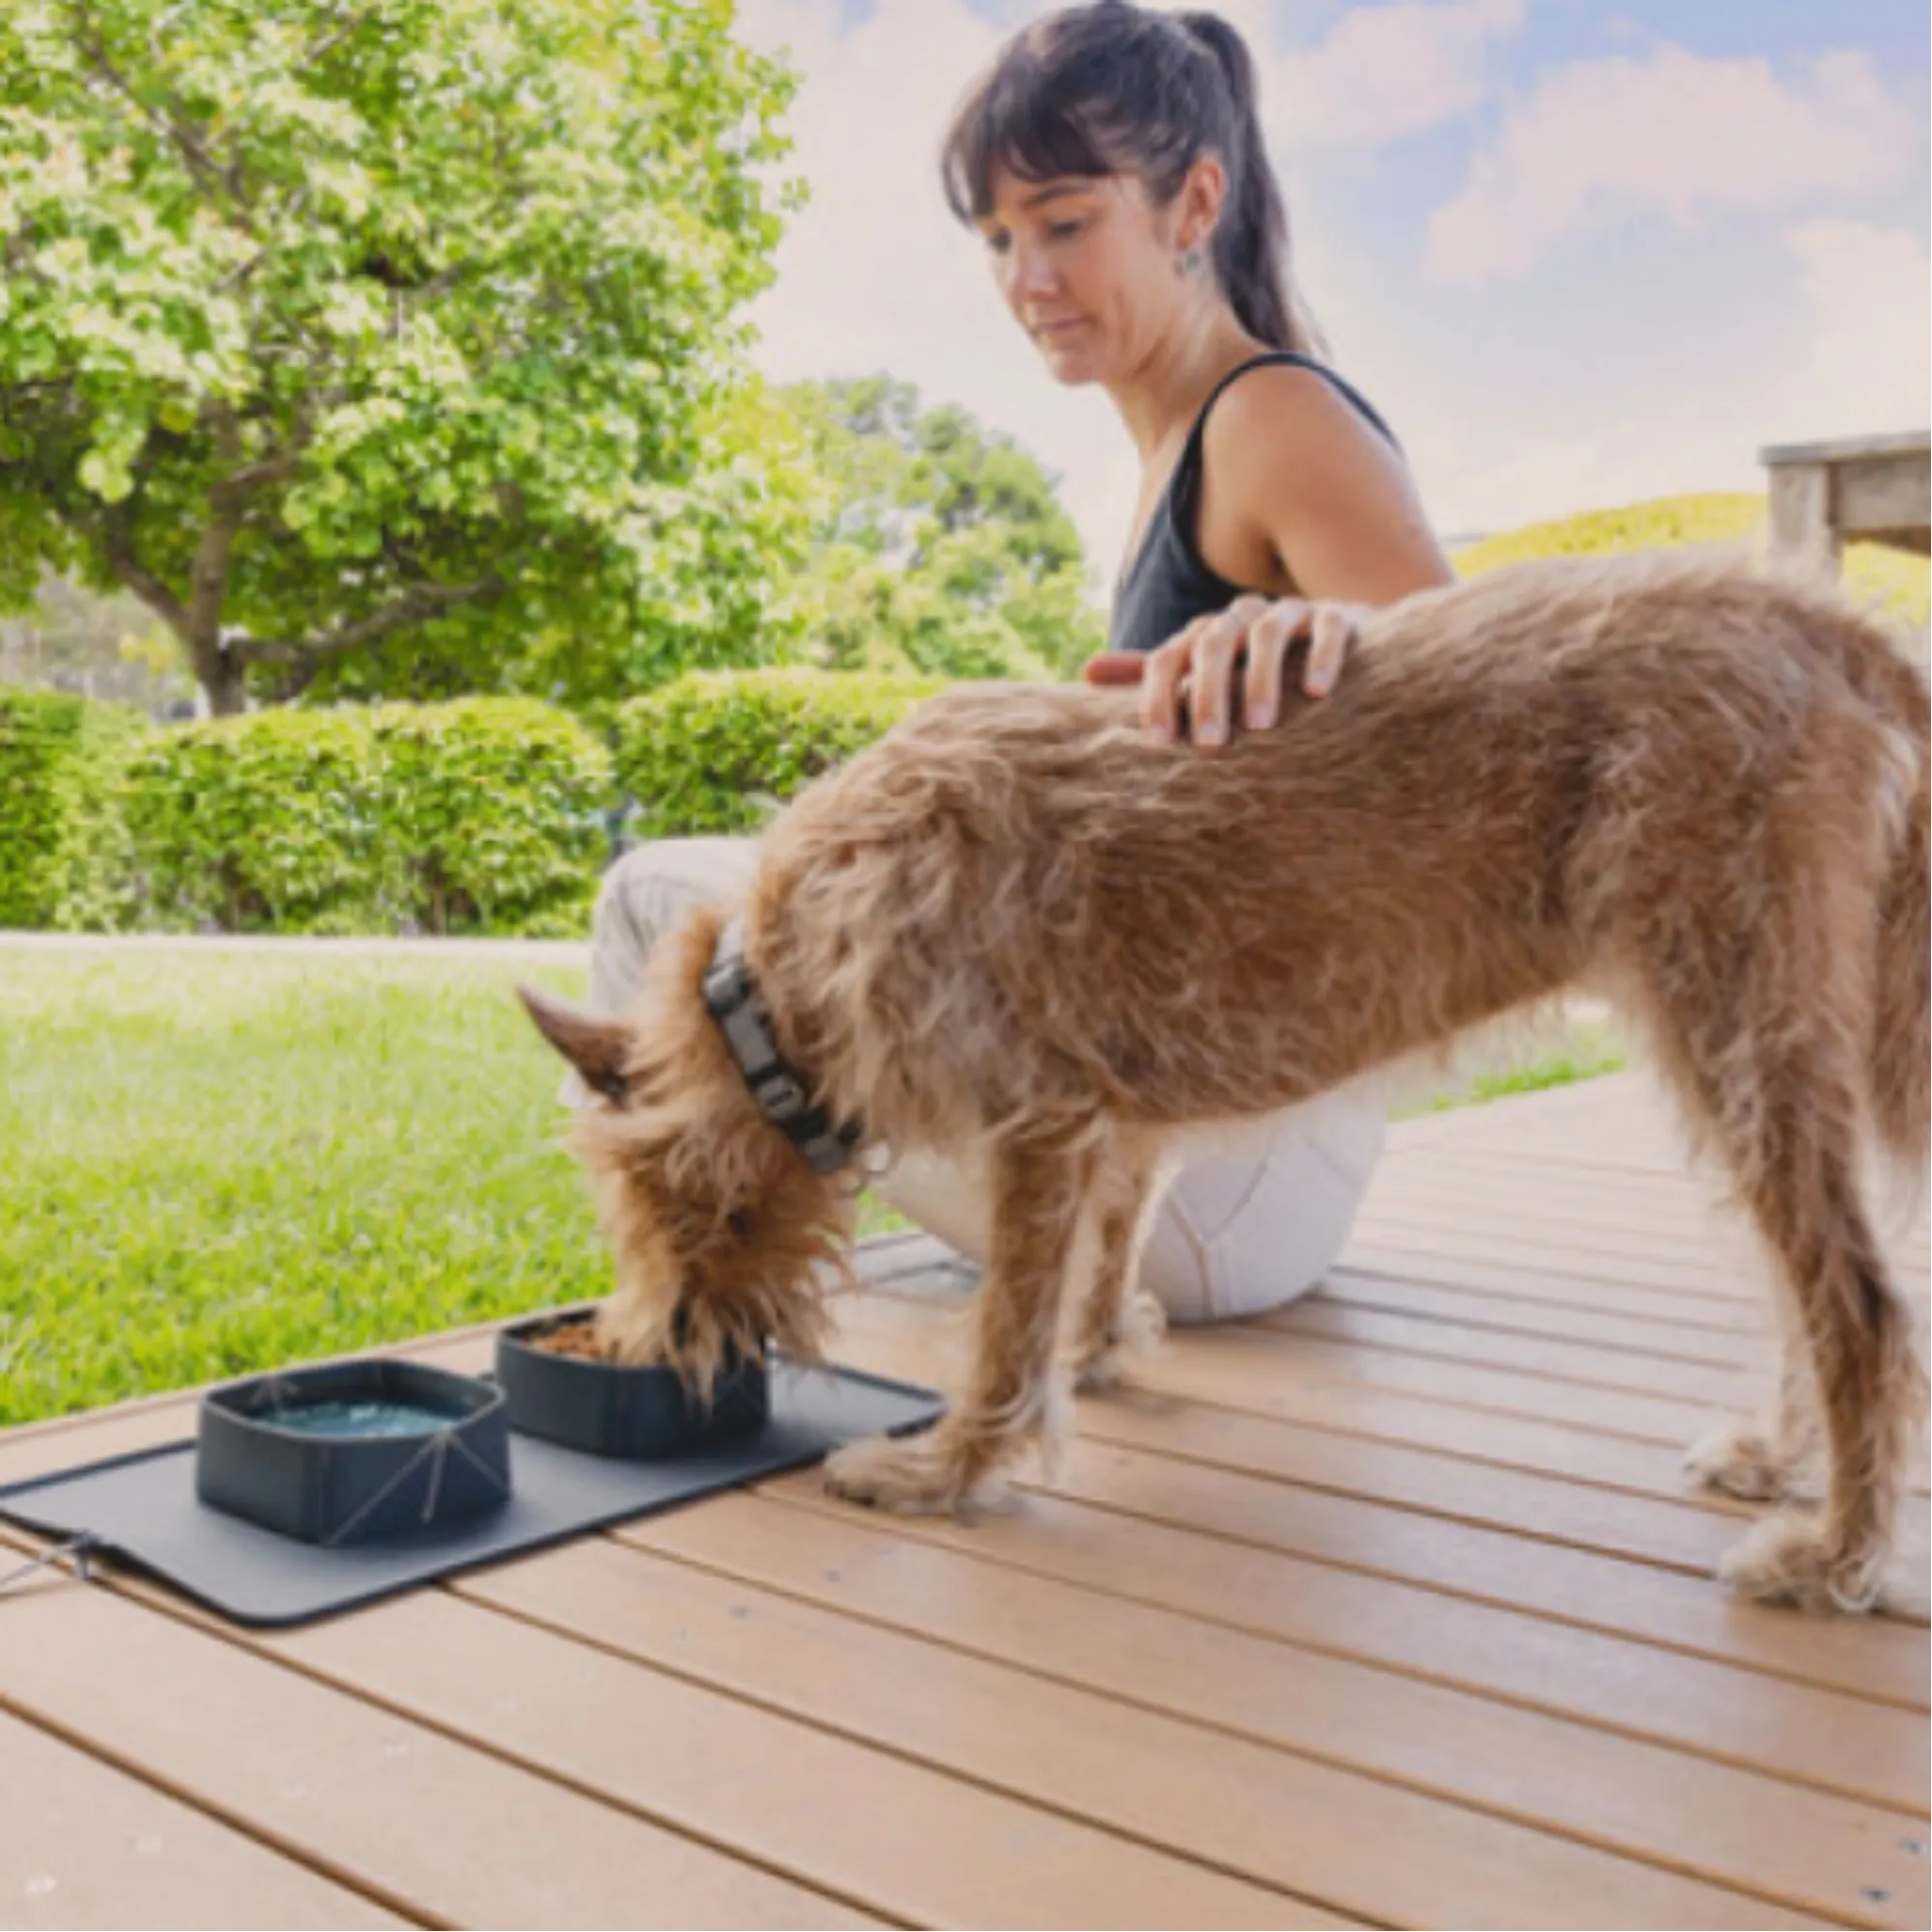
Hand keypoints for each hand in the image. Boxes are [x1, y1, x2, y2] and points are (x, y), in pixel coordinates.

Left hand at [1083, 595, 1362, 747]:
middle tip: (1210, 744)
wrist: (1335, 640)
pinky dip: (1320, 655)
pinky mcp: (1338, 615)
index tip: (1158, 743)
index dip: (1158, 698)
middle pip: (1214, 645)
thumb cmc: (1256, 670)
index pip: (1169, 659)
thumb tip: (1086, 672)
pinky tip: (1317, 693)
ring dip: (1261, 679)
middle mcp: (1241, 617)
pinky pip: (1327, 627)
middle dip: (1208, 694)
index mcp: (1204, 635)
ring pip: (1268, 634)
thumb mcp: (1205, 674)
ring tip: (1262, 725)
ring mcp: (1290, 613)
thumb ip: (1154, 674)